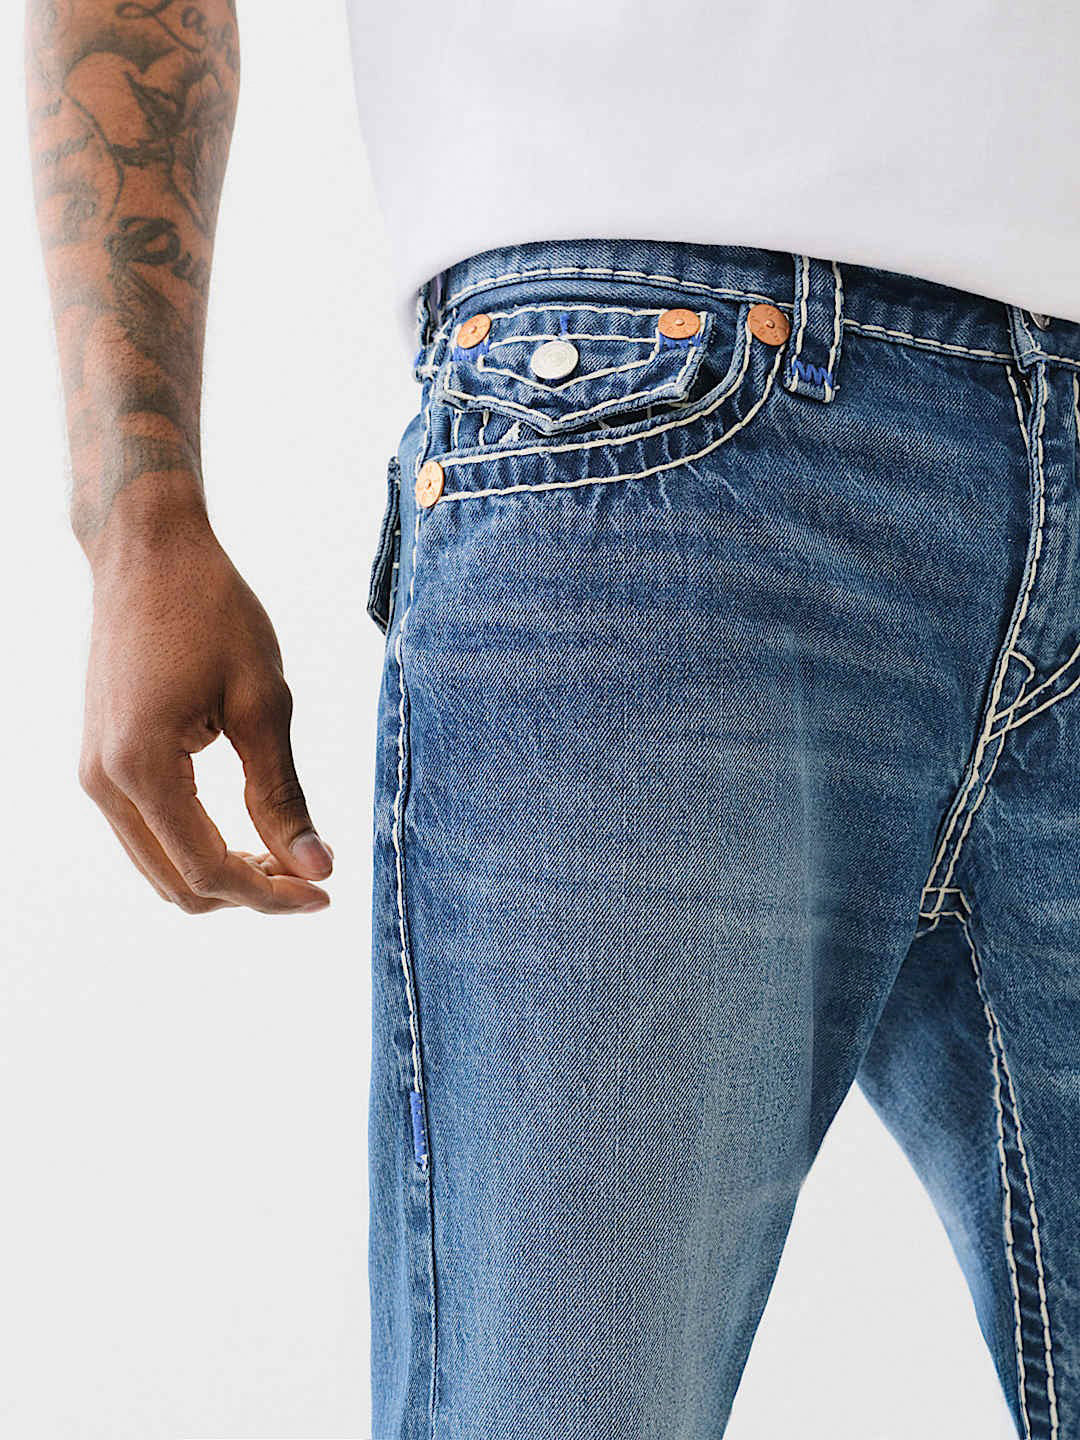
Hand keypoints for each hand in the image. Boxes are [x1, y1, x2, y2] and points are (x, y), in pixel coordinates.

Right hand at [79, 508, 332, 915]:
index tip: (327, 893)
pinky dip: (197, 847)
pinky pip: (149, 835)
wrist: (148, 553)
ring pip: (160, 869)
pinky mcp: (101, 761)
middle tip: (312, 872)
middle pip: (179, 886)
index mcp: (141, 767)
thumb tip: (316, 870)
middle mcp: (103, 781)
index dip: (272, 896)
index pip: (208, 872)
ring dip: (223, 875)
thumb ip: (283, 795)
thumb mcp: (264, 703)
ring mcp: (94, 773)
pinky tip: (247, 831)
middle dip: (250, 892)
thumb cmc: (213, 612)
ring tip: (285, 852)